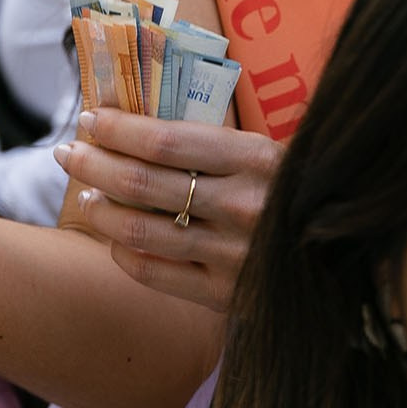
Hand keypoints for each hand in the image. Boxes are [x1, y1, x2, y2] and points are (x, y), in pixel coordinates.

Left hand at [54, 108, 281, 312]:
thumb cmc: (289, 193)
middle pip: (140, 183)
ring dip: (98, 208)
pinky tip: (112, 237)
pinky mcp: (224, 294)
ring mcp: (233, 255)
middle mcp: (244, 207)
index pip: (165, 140)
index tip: (89, 119)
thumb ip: (211, 140)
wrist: (339, 258)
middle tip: (68, 152)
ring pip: (137, 230)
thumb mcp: (266, 154)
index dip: (117, 129)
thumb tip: (133, 113)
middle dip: (91, 162)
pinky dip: (120, 251)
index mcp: (255, 160)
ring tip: (85, 194)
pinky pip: (152, 272)